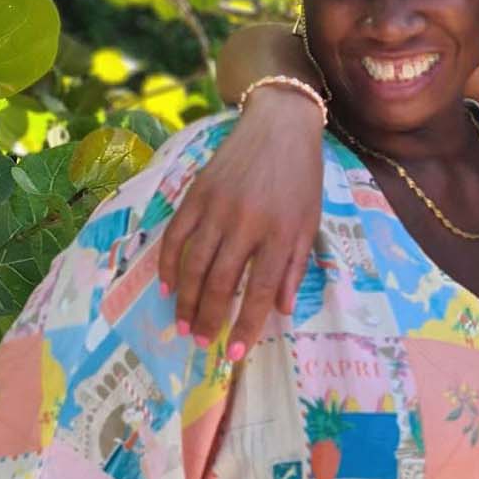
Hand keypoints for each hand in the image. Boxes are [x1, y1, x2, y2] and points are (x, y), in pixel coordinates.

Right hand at [157, 87, 324, 358]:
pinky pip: (176, 237)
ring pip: (194, 264)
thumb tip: (282, 311)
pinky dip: (169, 265)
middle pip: (220, 282)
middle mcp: (245, 223)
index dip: (245, 325)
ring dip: (186, 300)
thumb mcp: (309, 222)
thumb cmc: (301, 178)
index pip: (259, 291)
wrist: (279, 125)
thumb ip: (293, 267)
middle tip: (201, 342)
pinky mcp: (195, 194)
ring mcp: (216, 208)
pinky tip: (168, 287)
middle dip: (209, 318)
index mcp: (279, 233)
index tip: (234, 352)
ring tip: (184, 324)